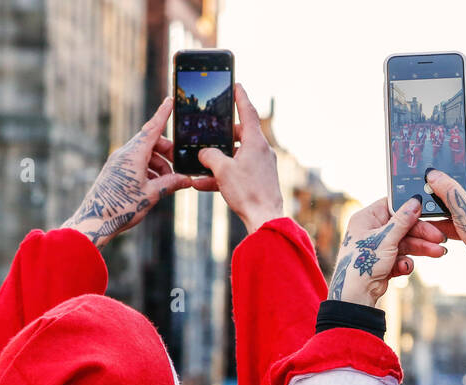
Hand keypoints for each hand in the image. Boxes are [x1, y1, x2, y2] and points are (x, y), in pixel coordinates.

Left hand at [61, 97, 191, 247]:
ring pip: (145, 154)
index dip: (162, 115)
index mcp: (134, 155)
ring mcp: (118, 162)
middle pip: (151, 143)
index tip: (169, 101)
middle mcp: (124, 154)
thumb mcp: (151, 195)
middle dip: (167, 153)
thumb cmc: (122, 207)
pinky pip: (136, 163)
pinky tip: (155, 186)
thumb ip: (170, 184)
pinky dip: (149, 170)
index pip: (152, 129)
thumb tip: (186, 180)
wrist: (95, 221)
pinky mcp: (115, 171)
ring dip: (159, 165)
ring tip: (168, 183)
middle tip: (179, 168)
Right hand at [194, 83, 284, 233]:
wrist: (264, 219)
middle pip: (240, 135)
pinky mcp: (259, 180)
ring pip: (237, 155)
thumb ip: (209, 156)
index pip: (248, 111)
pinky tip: (203, 183)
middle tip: (209, 136)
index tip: (236, 84)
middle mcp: (262, 151)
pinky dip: (223, 175)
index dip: (240, 97)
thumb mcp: (222, 170)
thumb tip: (204, 154)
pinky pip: (238, 172)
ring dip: (219, 160)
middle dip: (222, 136)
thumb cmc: (247, 192)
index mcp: (256, 142)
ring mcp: (262, 166)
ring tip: (201, 165)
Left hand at [327, 198, 447, 307]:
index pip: (393, 207)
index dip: (410, 210)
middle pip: (403, 227)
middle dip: (422, 234)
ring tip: (437, 253)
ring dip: (421, 248)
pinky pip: (401, 257)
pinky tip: (403, 268)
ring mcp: (378, 247)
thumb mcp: (385, 238)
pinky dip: (405, 263)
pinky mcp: (384, 262)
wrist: (356, 295)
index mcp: (367, 219)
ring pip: (405, 243)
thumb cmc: (363, 263)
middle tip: (439, 238)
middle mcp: (372, 231)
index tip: (427, 213)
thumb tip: (415, 201)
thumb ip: (402, 220)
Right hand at [425, 152, 465, 278]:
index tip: (440, 155)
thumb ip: (447, 189)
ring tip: (427, 204)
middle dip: (444, 182)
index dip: (457, 155)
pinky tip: (434, 224)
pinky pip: (458, 217)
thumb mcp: (463, 208)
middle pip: (462, 179)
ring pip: (458, 200)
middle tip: (427, 181)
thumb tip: (432, 174)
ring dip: (443, 204)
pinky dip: (447, 220)